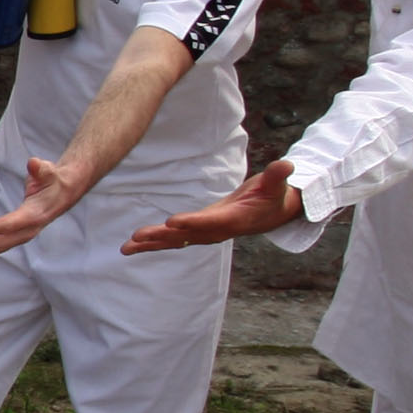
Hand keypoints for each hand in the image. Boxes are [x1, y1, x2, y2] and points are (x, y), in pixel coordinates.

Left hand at [0, 155, 81, 261]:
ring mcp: (23, 232)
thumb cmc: (54, 179)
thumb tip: (33, 163)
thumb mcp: (49, 171)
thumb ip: (41, 169)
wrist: (65, 191)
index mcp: (35, 215)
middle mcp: (28, 228)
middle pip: (1, 243)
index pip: (9, 224)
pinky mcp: (18, 232)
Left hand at [127, 161, 300, 254]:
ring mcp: (206, 234)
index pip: (210, 221)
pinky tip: (132, 247)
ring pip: (176, 241)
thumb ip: (277, 176)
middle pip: (186, 234)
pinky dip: (153, 244)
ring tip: (126, 247)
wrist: (271, 213)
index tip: (172, 222)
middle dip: (162, 236)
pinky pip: (174, 240)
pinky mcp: (199, 232)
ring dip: (151, 244)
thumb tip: (286, 165)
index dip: (192, 222)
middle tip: (138, 236)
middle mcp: (217, 230)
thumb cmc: (272, 195)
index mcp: (234, 219)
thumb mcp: (277, 184)